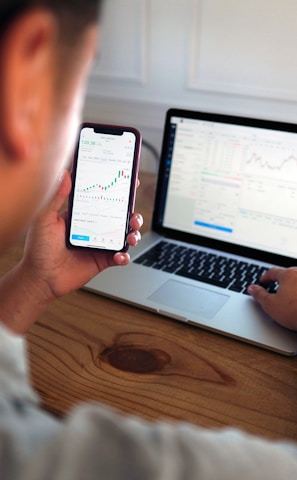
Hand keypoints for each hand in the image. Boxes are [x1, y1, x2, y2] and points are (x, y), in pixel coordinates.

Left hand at [0, 171, 142, 333]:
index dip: (116, 190)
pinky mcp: (102, 260)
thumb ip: (56, 196)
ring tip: (131, 235)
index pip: (102, 198)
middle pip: (120, 216)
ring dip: (133, 233)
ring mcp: (99, 244)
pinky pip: (121, 257)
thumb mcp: (44, 218)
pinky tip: (119, 255)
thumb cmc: (38, 249)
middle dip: (132, 213)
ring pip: (125, 235)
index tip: (127, 181)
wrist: (40, 278)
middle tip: (133, 214)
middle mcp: (93, 227)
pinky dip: (124, 256)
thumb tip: (65, 174)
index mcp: (82, 214)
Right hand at [247, 267, 296, 329]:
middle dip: (281, 280)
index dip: (265, 277)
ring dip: (294, 286)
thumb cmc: (295, 312)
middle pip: (289, 274)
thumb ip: (259, 295)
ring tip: (291, 295)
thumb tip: (252, 289)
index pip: (273, 272)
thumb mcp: (271, 305)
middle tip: (276, 288)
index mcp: (288, 275)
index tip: (263, 282)